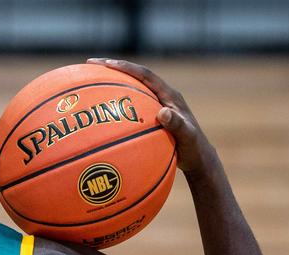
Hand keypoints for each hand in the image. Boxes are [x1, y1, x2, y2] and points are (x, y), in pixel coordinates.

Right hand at [86, 58, 215, 174]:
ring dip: (112, 85)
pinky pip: (131, 107)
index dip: (126, 68)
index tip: (105, 63)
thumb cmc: (193, 148)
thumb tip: (163, 112)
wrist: (198, 158)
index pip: (145, 75)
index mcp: (169, 95)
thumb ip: (177, 124)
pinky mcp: (152, 117)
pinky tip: (102, 115)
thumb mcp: (187, 137)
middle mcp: (161, 96)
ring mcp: (156, 105)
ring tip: (90, 83)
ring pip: (131, 90)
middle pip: (134, 76)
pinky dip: (116, 106)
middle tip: (91, 65)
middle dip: (112, 69)